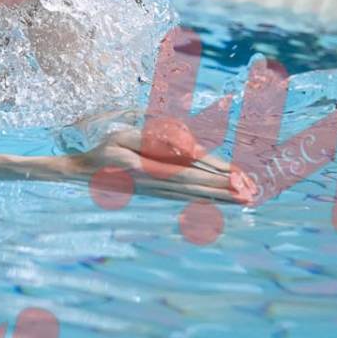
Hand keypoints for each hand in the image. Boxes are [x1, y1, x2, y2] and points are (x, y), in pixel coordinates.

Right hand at [60, 120, 254, 205]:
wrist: (85, 173)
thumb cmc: (105, 150)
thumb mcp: (125, 137)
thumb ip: (155, 142)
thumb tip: (186, 150)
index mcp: (150, 168)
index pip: (190, 171)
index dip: (215, 174)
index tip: (237, 177)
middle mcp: (158, 184)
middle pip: (198, 187)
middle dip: (225, 190)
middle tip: (251, 195)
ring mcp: (159, 192)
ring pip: (195, 195)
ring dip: (221, 198)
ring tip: (244, 200)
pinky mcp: (159, 193)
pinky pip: (188, 197)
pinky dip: (207, 199)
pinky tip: (221, 200)